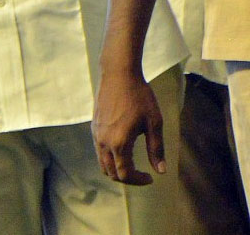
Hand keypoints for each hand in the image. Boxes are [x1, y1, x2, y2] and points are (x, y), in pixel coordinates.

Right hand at [91, 69, 164, 185]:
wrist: (119, 74)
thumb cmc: (139, 96)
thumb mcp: (154, 123)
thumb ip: (156, 149)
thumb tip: (160, 170)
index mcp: (119, 142)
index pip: (124, 173)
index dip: (138, 180)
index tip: (151, 177)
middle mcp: (103, 141)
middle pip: (110, 172)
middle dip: (127, 178)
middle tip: (142, 174)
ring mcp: (96, 133)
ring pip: (102, 162)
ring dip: (116, 168)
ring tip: (132, 165)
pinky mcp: (94, 126)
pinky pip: (98, 150)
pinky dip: (109, 157)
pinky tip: (122, 149)